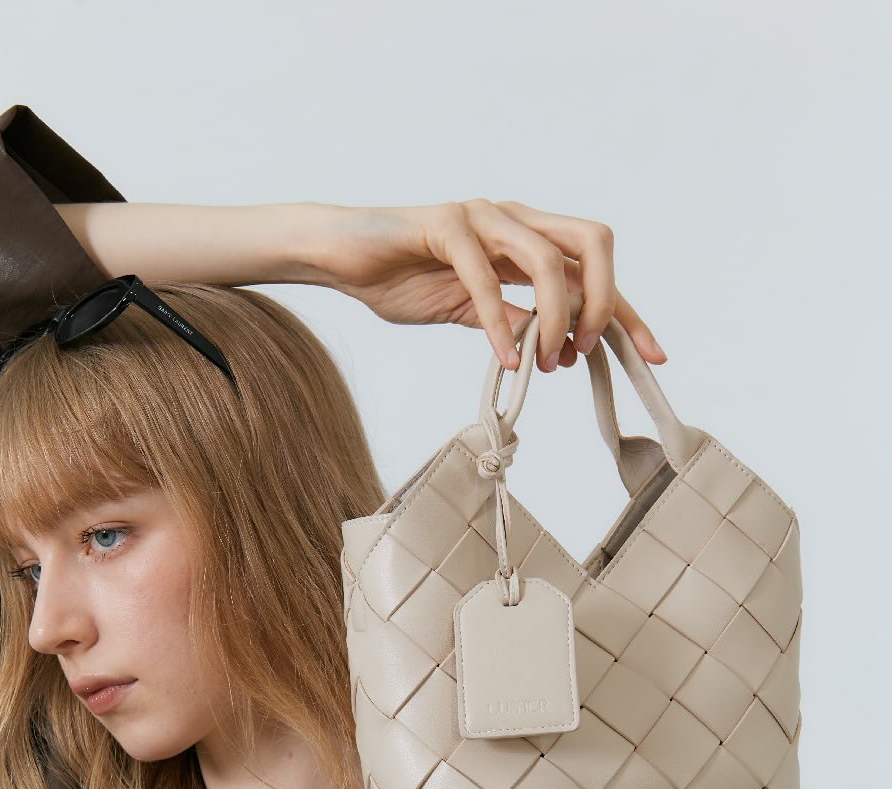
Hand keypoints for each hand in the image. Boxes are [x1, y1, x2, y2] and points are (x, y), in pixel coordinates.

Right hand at [315, 199, 666, 373]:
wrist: (342, 257)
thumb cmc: (401, 278)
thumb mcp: (467, 310)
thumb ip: (510, 321)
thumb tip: (549, 348)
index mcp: (526, 239)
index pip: (594, 272)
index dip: (629, 314)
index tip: (653, 358)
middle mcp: (514, 219)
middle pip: (593, 243)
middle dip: (606, 303)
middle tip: (584, 354)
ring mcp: (482, 217)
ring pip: (548, 258)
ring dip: (556, 319)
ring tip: (544, 364)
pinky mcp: (445, 226)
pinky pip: (485, 278)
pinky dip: (500, 324)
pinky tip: (506, 359)